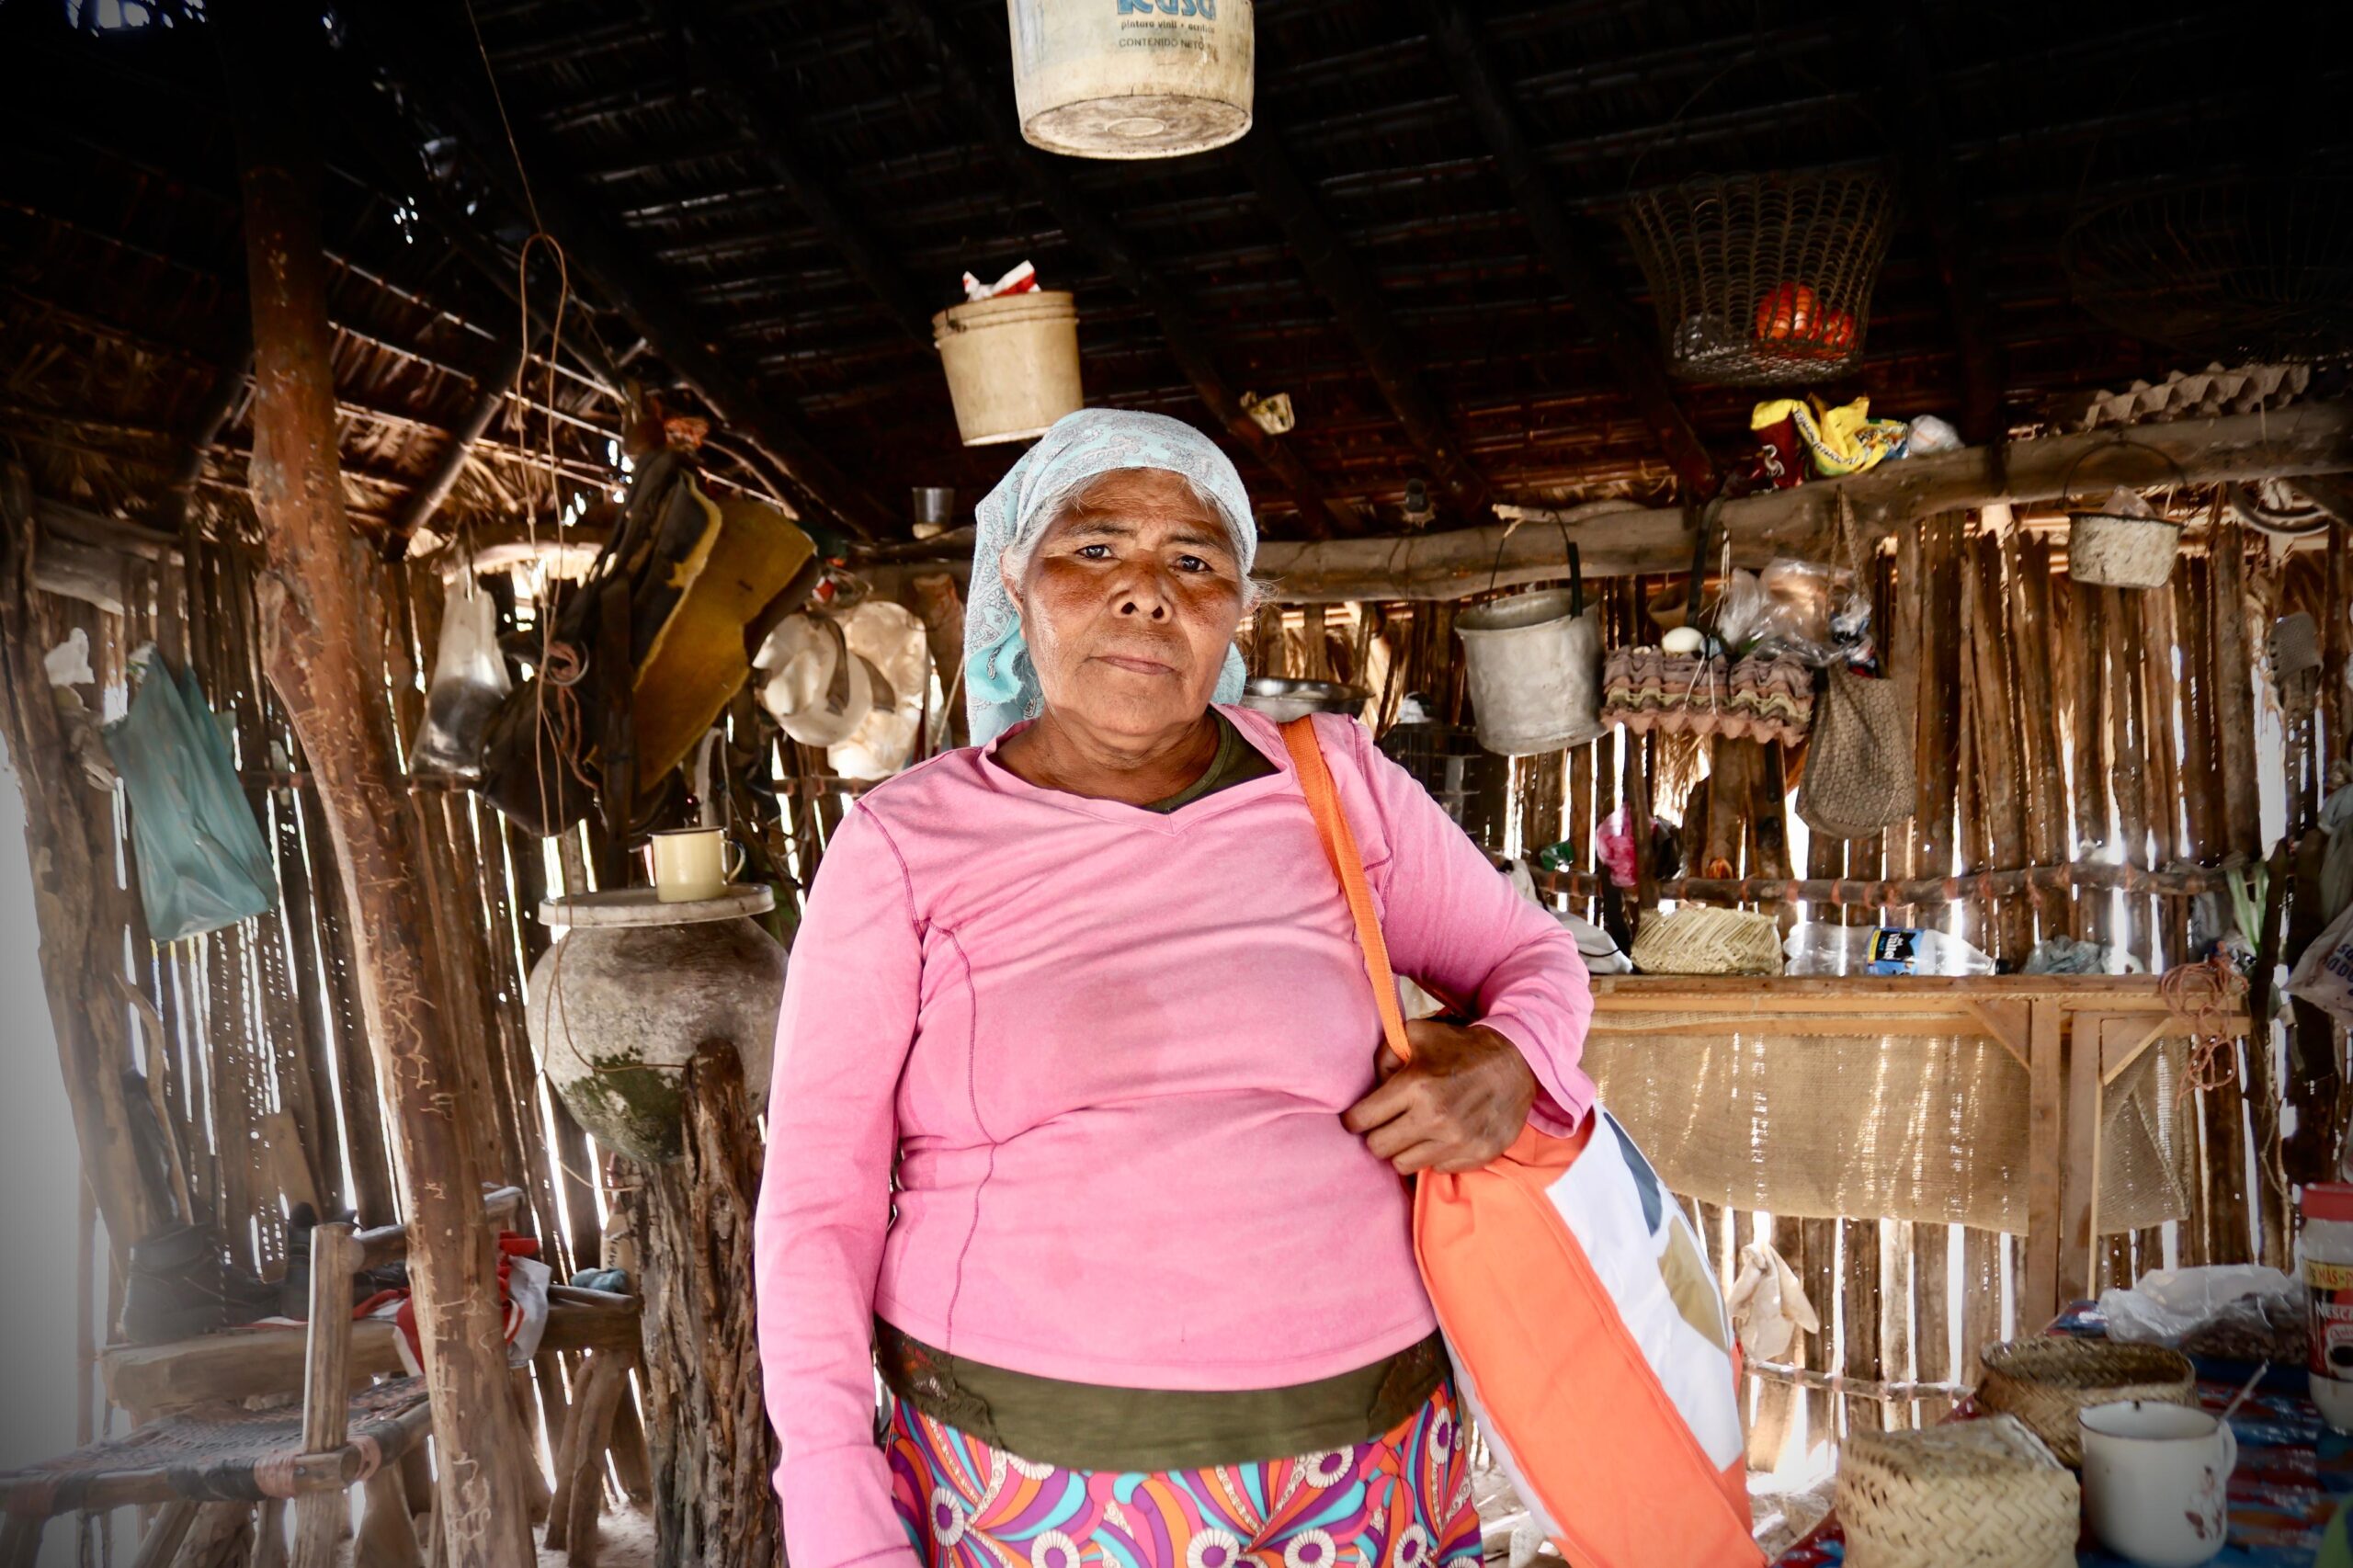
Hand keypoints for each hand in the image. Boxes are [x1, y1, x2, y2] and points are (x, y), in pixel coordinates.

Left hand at [1341, 1019, 1537, 1174]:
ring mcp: (1458, 1141)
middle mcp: (1435, 1118)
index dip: (1354, 1119)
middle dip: (1377, 1135)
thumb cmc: (1461, 1047)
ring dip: (1404, 1149)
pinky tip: (1442, 1136)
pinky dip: (1433, 1155)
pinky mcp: (1477, 1155)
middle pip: (1378, 1149)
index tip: (1359, 1118)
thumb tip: (1371, 1084)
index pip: (1362, 1120)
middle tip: (1387, 1124)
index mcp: (1416, 1086)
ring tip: (1415, 1130)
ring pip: (1403, 1165)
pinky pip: (1436, 1169)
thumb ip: (1385, 1054)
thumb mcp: (1418, 1034)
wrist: (1517, 1061)